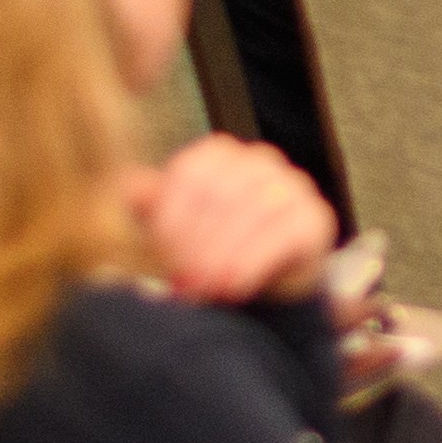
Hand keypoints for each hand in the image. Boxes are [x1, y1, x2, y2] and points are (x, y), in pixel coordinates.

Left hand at [129, 137, 339, 307]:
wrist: (266, 283)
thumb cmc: (213, 249)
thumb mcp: (173, 229)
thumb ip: (148, 206)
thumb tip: (127, 187)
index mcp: (219, 154)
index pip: (191, 174)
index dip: (173, 216)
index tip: (161, 253)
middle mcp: (259, 160)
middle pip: (220, 195)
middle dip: (196, 243)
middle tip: (180, 280)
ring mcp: (292, 185)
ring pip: (251, 214)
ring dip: (222, 257)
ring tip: (202, 288)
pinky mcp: (315, 217)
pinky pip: (282, 235)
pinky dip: (252, 264)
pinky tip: (233, 287)